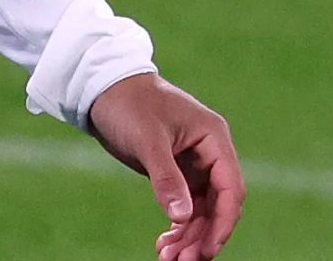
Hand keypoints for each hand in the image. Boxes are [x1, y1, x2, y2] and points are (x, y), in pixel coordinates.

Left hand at [84, 73, 243, 260]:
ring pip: (203, 210)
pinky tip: (165, 244)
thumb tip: (183, 217)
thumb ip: (166, 178)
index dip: (223, 222)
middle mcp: (210, 152)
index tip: (207, 249)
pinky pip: (187, 207)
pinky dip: (178, 227)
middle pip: (219, 205)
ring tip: (167, 258)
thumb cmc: (127, 104)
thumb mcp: (147, 140)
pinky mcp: (177, 172)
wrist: (101, 88)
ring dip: (190, 236)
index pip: (231, 187)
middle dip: (203, 236)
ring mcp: (194, 164)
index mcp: (213, 138)